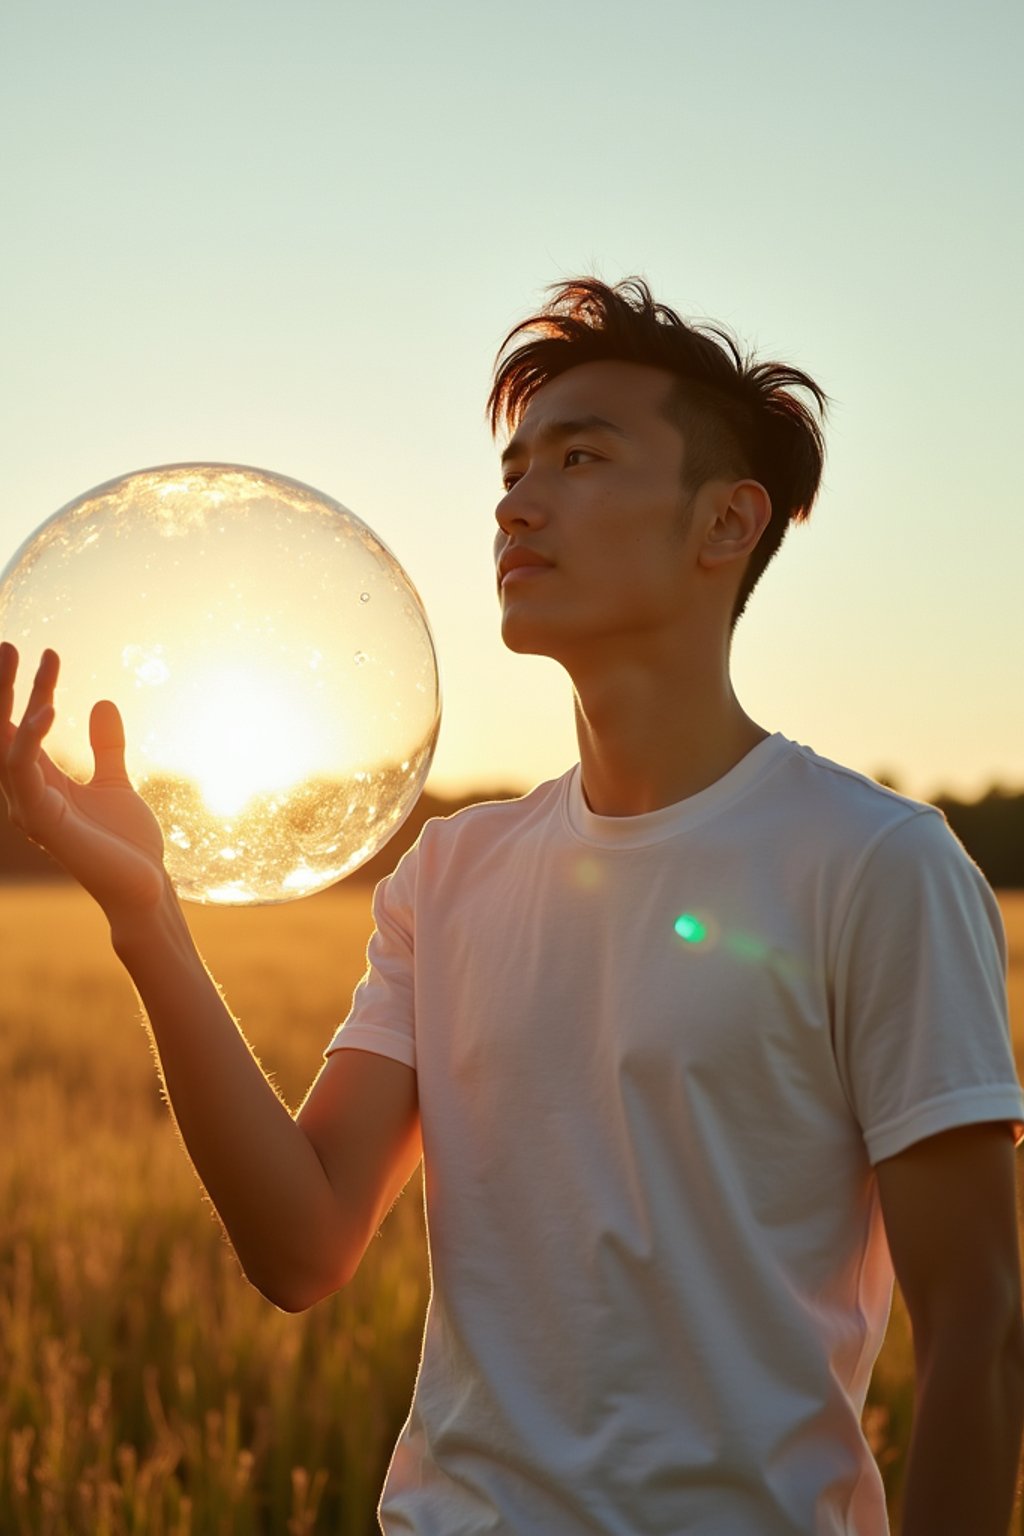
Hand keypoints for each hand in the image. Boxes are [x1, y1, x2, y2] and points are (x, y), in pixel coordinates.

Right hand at [0, 644, 166, 913]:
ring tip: (22, 658)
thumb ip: (105, 747)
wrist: (145, 890)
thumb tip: (102, 701)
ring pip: (4, 744)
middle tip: (7, 643)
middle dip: (1, 688)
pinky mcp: (42, 821)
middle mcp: (27, 794)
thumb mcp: (117, 783)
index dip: (36, 689)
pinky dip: (30, 738)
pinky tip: (47, 707)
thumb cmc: (127, 845)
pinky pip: (23, 772)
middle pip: (0, 732)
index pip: (27, 727)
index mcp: (42, 784)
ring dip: (8, 700)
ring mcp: (30, 808)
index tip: (51, 652)